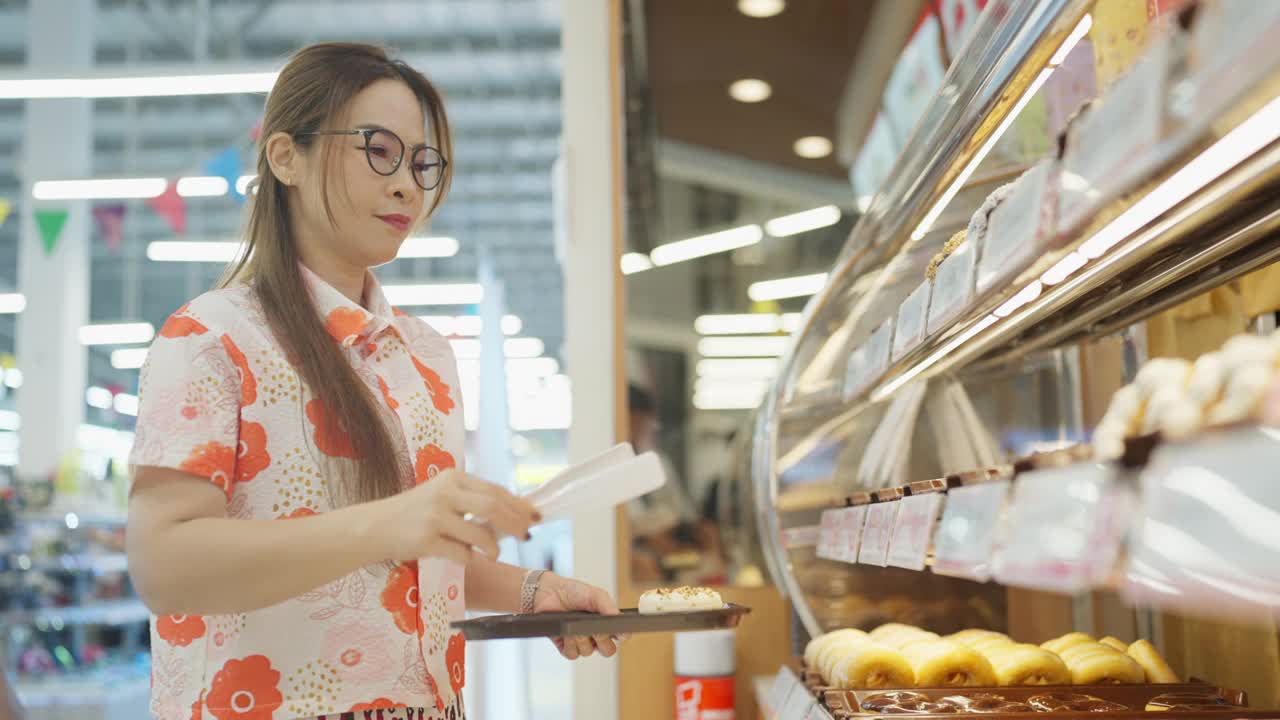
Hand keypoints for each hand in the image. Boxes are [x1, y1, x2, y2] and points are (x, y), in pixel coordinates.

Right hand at [373, 470, 538, 564]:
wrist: (374, 527)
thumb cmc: (413, 513)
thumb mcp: (442, 496)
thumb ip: (472, 500)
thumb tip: (517, 511)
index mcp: (452, 477)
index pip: (495, 490)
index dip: (519, 505)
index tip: (535, 517)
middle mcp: (445, 493)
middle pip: (493, 507)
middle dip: (515, 524)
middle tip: (526, 536)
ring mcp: (435, 516)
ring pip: (481, 533)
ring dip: (494, 547)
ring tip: (495, 554)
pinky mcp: (426, 540)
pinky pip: (462, 553)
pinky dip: (472, 558)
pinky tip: (472, 559)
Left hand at [533, 573, 623, 659]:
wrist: (549, 593)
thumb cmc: (573, 592)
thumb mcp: (595, 595)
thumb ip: (608, 606)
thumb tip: (619, 622)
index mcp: (607, 623)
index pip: (622, 636)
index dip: (621, 636)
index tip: (617, 631)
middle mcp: (596, 635)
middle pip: (608, 651)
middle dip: (602, 640)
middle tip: (595, 629)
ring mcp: (581, 642)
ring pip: (588, 652)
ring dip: (582, 639)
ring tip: (574, 626)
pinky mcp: (566, 647)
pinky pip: (573, 654)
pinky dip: (569, 644)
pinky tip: (565, 633)